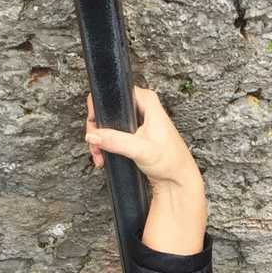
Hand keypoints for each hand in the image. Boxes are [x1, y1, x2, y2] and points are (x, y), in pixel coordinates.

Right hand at [85, 88, 199, 188]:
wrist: (177, 179)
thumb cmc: (170, 162)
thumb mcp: (141, 150)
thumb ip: (116, 141)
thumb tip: (94, 135)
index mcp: (148, 102)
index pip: (116, 93)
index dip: (101, 106)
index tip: (97, 124)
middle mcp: (143, 108)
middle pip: (108, 109)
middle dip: (97, 128)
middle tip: (96, 144)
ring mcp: (139, 121)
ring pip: (109, 123)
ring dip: (100, 139)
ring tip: (100, 154)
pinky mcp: (135, 134)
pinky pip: (114, 133)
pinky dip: (106, 144)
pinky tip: (105, 155)